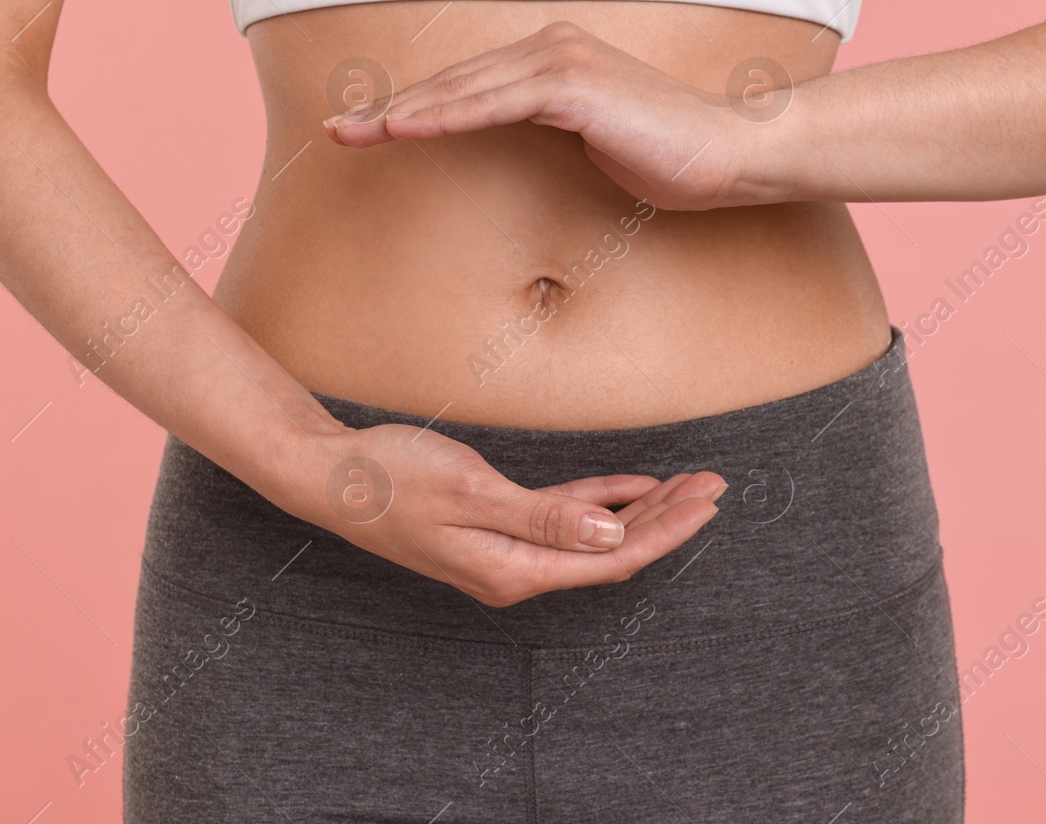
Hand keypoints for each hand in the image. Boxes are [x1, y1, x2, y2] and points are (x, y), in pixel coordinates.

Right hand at [311, 421, 725, 606]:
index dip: (666, 533)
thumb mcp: (471, 492)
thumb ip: (544, 519)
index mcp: (511, 570)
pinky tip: (631, 487)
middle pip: (610, 553)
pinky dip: (598, 502)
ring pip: (590, 536)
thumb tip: (611, 539)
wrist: (330, 475)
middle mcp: (513, 571)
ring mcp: (503, 551)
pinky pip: (560, 520)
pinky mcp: (493, 527)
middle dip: (667, 519)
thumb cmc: (390, 478)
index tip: (707, 503)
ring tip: (688, 483)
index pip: (610, 562)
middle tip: (715, 485)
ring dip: (639, 510)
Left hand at [320, 21, 793, 209]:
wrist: (727, 155)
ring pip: (462, 90)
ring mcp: (560, 61)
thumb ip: (546, 136)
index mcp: (550, 62)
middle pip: (452, 83)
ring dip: (402, 112)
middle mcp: (549, 49)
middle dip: (390, 107)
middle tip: (337, 130)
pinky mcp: (570, 84)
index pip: (466, 87)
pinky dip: (444, 116)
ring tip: (353, 133)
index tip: (365, 128)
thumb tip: (509, 154)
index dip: (412, 106)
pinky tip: (403, 130)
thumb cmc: (665, 157)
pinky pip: (492, 103)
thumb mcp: (590, 145)